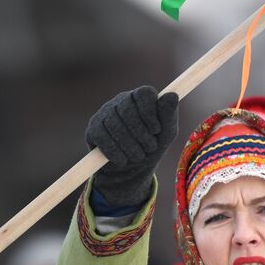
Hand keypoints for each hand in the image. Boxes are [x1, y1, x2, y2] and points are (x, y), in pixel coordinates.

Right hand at [85, 86, 179, 208]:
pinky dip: (113, 151)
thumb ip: (169, 115)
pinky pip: (102, 137)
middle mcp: (120, 101)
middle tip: (150, 148)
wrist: (131, 170)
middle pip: (127, 108)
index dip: (150, 111)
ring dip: (129, 144)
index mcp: (139, 98)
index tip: (156, 130)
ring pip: (114, 124)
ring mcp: (104, 114)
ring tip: (138, 157)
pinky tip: (122, 160)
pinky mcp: (93, 129)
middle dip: (140, 132)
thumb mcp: (165, 134)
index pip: (143, 93)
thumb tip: (172, 96)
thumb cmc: (150, 147)